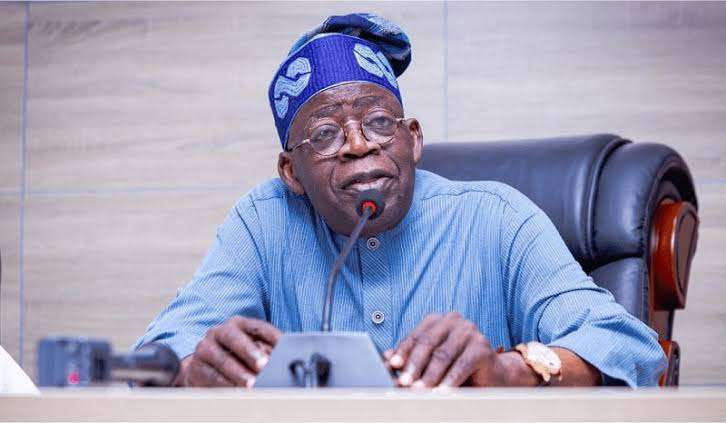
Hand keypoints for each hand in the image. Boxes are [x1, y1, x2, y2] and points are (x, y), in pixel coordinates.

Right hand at [176, 316, 280, 386]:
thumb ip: (266, 350)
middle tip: (264, 365)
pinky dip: (227, 385)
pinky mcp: (196, 367)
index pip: (257, 327)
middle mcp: (219, 332)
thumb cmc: (234, 356)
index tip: (283, 346)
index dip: (271, 336)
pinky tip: (238, 391)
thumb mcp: (251, 349)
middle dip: (250, 352)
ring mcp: (205, 348)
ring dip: (240, 373)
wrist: (202, 367)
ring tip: (253, 384)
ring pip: (223, 360)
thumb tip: (284, 357)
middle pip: (235, 338)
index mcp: (237, 324)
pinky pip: (212, 376)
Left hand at [385, 312, 512, 387]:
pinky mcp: (482, 346)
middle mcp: (453, 320)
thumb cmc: (457, 368)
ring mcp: (469, 331)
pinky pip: (461, 365)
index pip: (415, 336)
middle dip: (414, 365)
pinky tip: (442, 392)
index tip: (392, 366)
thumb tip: (386, 359)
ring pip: (443, 355)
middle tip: (405, 383)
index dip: (403, 352)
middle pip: (428, 343)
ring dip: (429, 376)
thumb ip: (410, 359)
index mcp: (437, 320)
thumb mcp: (430, 363)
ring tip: (420, 391)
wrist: (493, 376)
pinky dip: (450, 380)